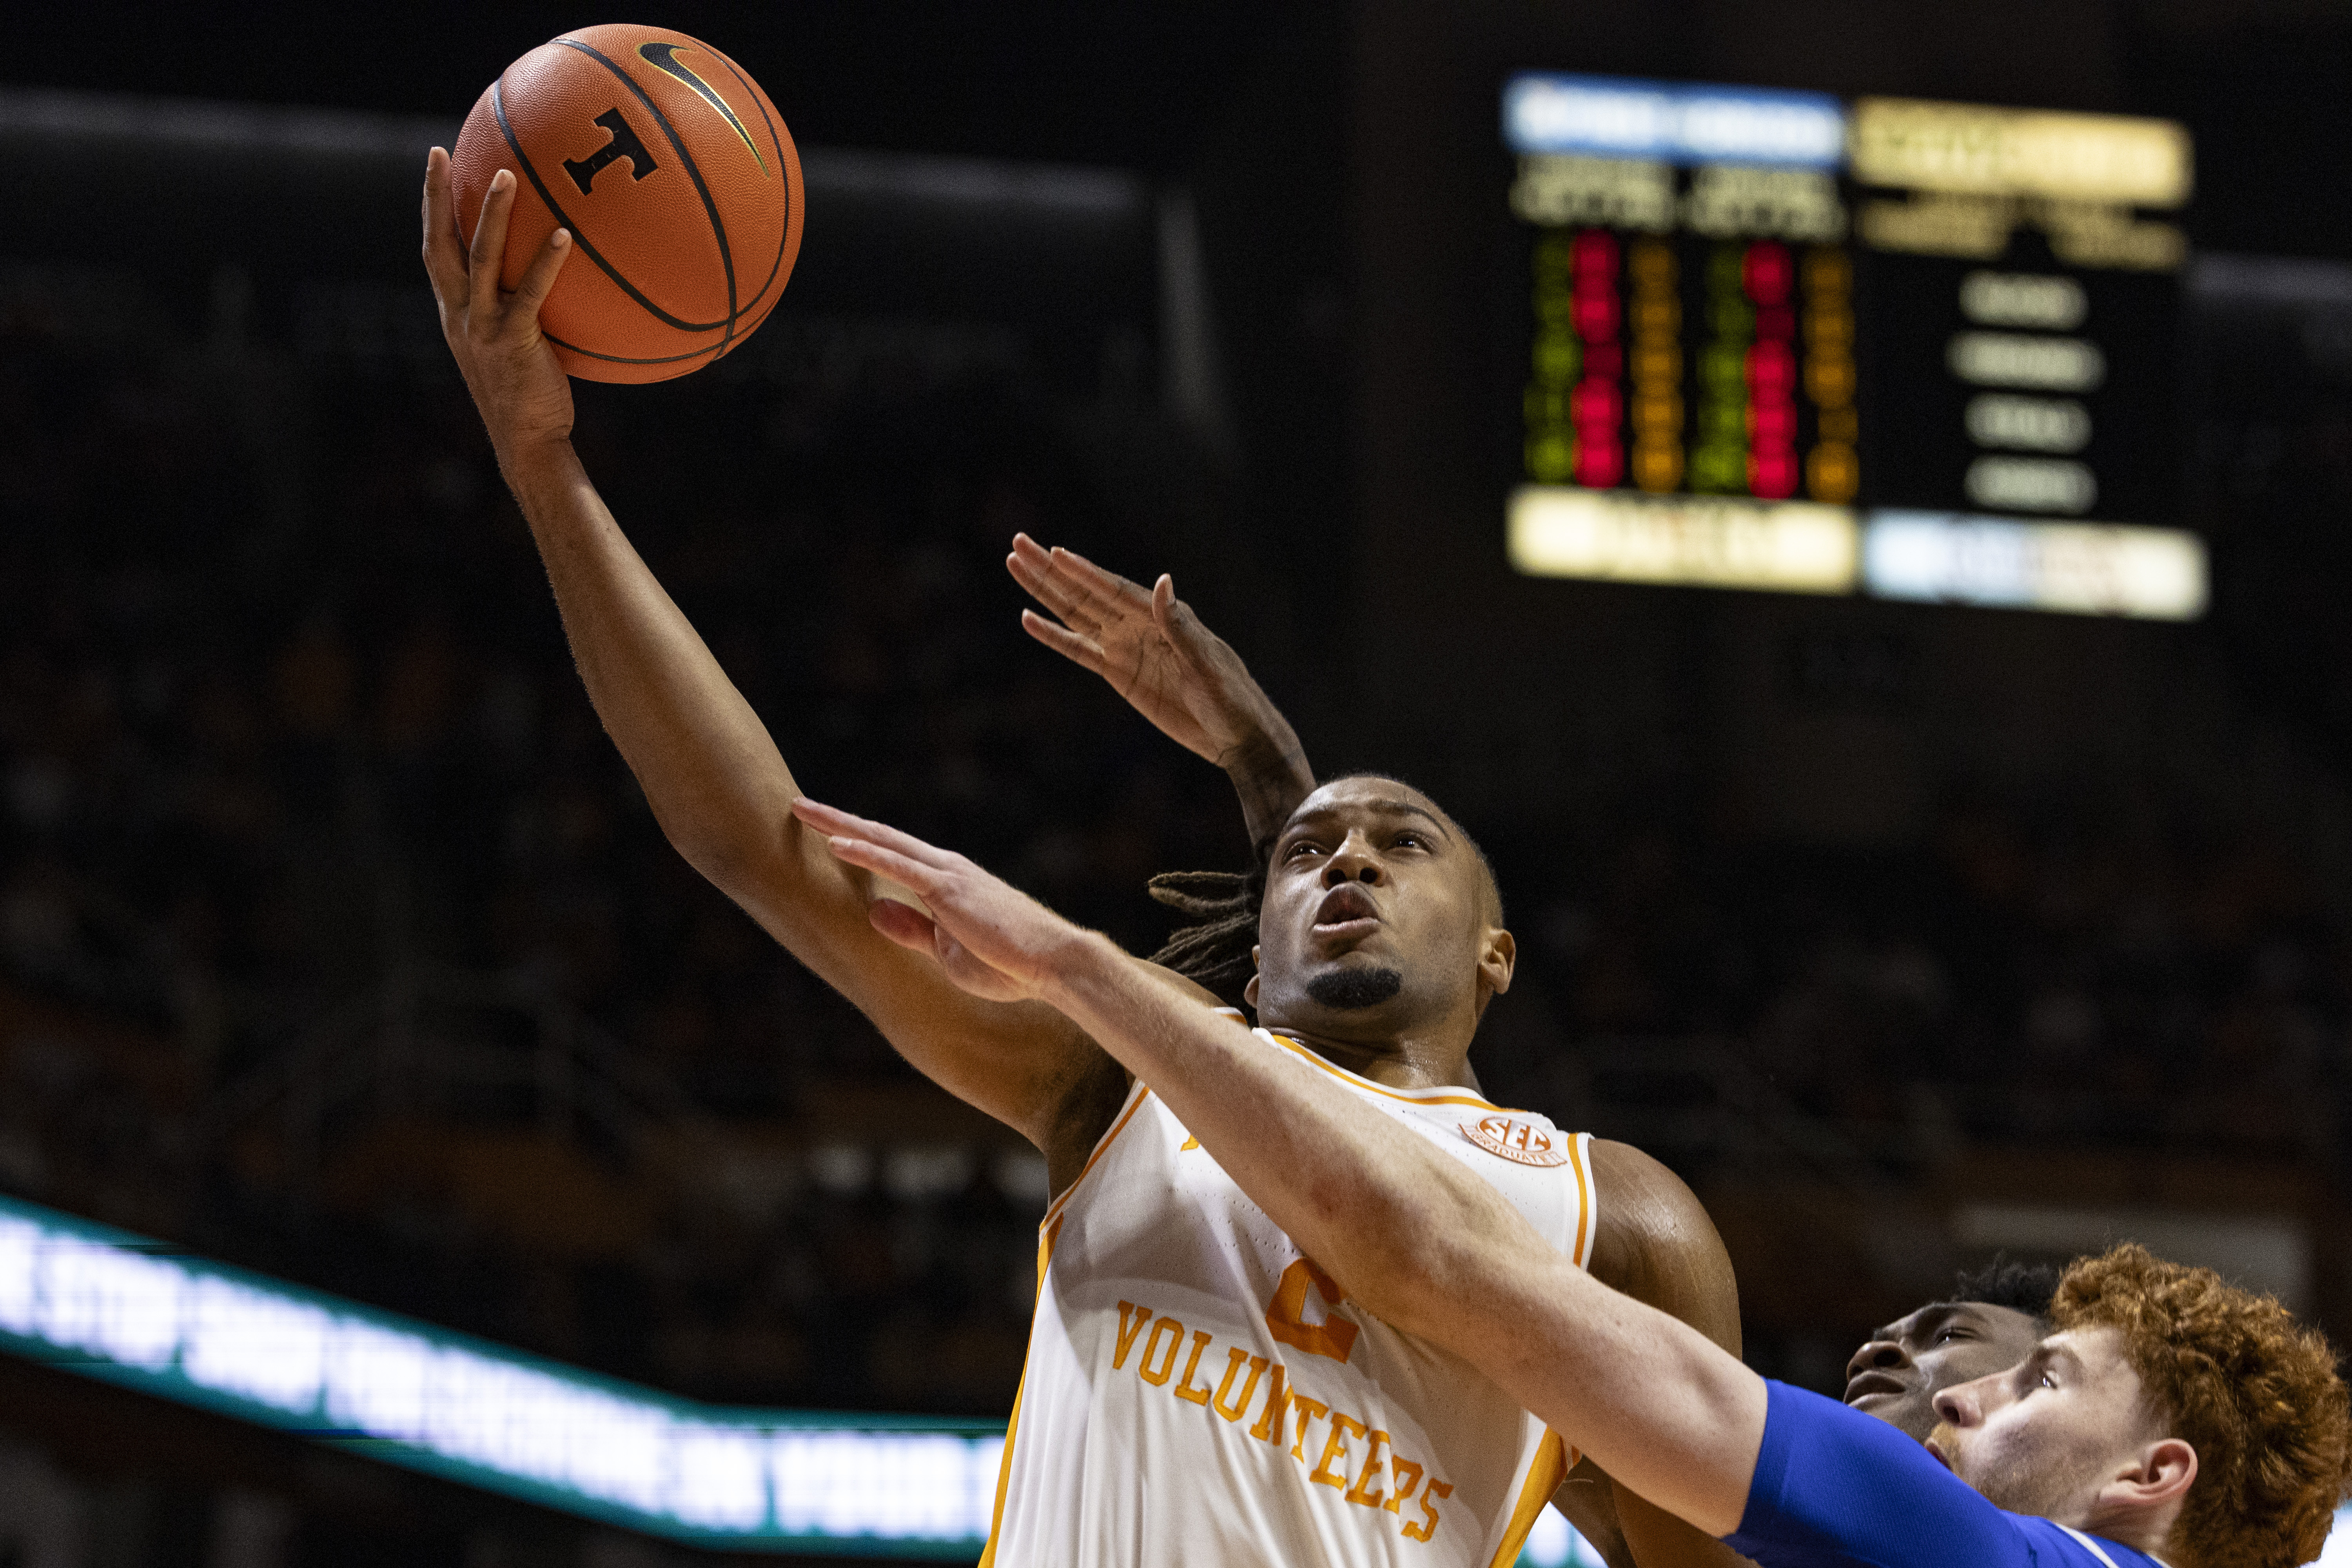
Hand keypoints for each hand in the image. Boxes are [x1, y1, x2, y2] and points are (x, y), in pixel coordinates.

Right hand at [420, 147, 575, 456]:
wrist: (526, 441)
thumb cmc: (527, 395)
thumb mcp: (511, 346)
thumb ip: (515, 310)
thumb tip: (541, 277)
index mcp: (454, 313)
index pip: (434, 251)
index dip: (429, 209)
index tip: (434, 166)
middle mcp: (459, 316)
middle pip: (440, 245)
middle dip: (436, 198)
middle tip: (440, 153)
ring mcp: (482, 328)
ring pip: (481, 260)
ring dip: (491, 216)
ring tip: (506, 175)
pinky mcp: (512, 342)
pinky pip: (529, 294)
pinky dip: (545, 262)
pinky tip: (564, 234)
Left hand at [791, 796, 1095, 1005]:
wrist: (1052, 964)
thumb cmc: (1008, 962)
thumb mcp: (947, 950)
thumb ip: (913, 928)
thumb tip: (874, 911)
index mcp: (946, 883)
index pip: (892, 854)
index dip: (856, 840)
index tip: (823, 830)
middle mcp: (944, 869)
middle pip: (881, 837)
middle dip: (837, 821)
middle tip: (798, 807)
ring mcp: (947, 876)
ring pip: (884, 841)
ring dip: (840, 826)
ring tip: (801, 811)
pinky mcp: (949, 891)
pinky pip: (898, 866)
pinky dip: (866, 853)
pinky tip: (835, 843)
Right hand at [1007, 535, 1304, 773]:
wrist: (1236, 735)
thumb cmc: (1231, 697)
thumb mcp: (1207, 663)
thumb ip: (1180, 626)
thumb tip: (1163, 582)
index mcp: (1162, 616)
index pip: (1113, 589)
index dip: (1083, 572)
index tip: (1053, 553)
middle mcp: (1138, 624)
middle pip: (1085, 592)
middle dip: (1051, 570)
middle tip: (1018, 543)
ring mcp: (1125, 648)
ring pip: (1076, 614)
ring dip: (1046, 592)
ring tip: (1016, 566)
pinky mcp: (1118, 673)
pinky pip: (1078, 650)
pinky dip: (1054, 636)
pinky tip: (1029, 619)